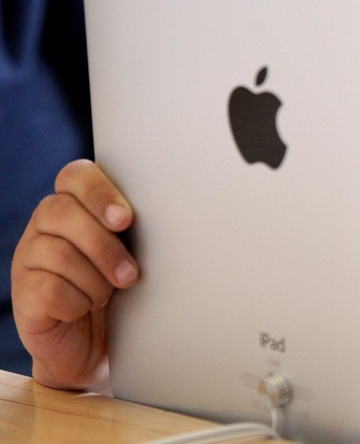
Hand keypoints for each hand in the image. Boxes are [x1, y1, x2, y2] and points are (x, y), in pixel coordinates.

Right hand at [11, 159, 137, 390]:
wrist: (98, 348)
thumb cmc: (123, 294)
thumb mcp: (136, 256)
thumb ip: (139, 231)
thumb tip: (172, 214)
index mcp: (75, 206)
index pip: (76, 176)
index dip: (99, 193)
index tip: (125, 220)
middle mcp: (45, 226)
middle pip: (61, 211)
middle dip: (103, 245)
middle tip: (129, 274)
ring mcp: (28, 258)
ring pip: (56, 252)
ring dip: (94, 280)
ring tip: (108, 296)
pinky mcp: (23, 293)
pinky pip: (48, 289)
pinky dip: (76, 303)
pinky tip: (83, 310)